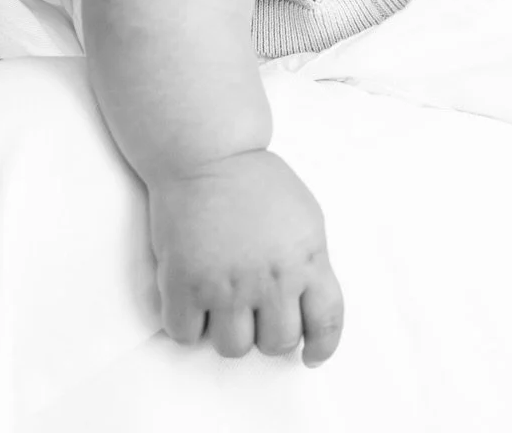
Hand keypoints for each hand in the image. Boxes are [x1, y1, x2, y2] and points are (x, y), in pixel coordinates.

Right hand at [148, 149, 342, 363]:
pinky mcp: (185, 286)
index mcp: (306, 258)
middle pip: (277, 343)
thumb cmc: (258, 184)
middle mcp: (270, 278)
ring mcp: (226, 285)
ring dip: (230, 331)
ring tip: (224, 301)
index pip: (327, 321)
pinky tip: (194, 297)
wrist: (208, 155)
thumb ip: (308, 265)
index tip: (313, 355)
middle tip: (257, 310)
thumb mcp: (304, 219)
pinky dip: (190, 324)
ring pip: (234, 348)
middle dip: (269, 333)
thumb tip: (307, 311)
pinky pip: (186, 336)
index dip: (323, 345)